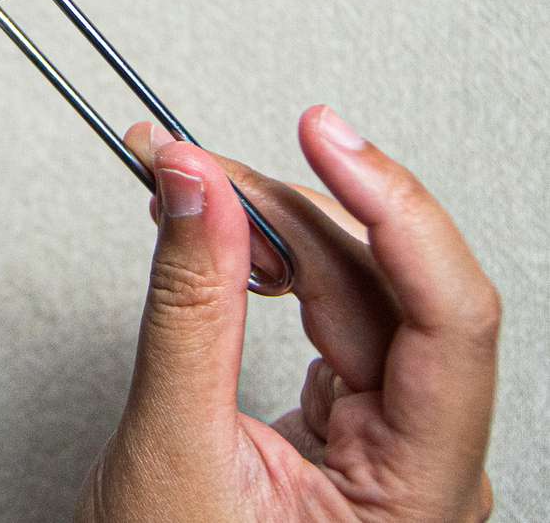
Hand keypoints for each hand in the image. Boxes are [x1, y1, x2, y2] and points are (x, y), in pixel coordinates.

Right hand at [75, 106, 497, 521]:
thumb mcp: (174, 445)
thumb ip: (190, 306)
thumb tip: (197, 189)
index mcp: (422, 498)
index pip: (451, 319)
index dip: (393, 209)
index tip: (326, 138)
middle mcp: (427, 466)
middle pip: (387, 290)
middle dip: (288, 210)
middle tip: (197, 162)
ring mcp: (391, 443)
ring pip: (351, 291)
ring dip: (266, 229)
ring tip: (189, 189)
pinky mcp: (349, 420)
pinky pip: (325, 315)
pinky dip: (265, 266)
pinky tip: (225, 239)